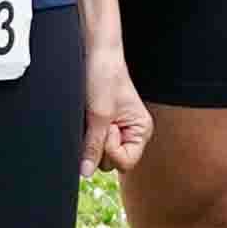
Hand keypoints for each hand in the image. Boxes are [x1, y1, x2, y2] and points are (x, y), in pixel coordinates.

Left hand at [81, 58, 156, 172]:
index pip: (125, 162)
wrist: (95, 54)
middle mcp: (131, 134)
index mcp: (141, 131)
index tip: (107, 128)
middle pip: (110, 162)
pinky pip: (92, 143)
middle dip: (100, 144)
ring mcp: (116, 131)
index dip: (111, 150)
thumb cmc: (104, 76)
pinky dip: (86, 134)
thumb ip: (93, 146)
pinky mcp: (102, 127)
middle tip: (99, 119)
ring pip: (99, 154)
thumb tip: (85, 173)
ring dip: (91, 138)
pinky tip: (88, 118)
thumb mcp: (99, 115)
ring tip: (93, 116)